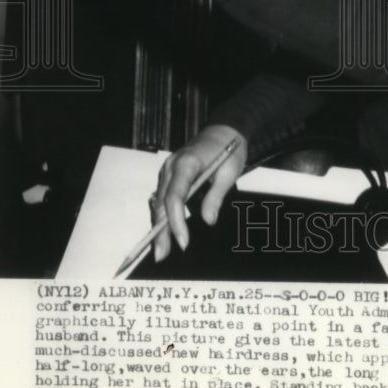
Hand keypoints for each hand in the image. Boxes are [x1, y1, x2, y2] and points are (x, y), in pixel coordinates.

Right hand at [151, 124, 247, 261]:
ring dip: (159, 226)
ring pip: (158, 202)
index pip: (175, 197)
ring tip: (161, 251)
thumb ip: (216, 196)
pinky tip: (164, 233)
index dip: (176, 221)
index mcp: (186, 163)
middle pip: (161, 203)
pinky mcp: (170, 175)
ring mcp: (168, 170)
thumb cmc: (229, 150)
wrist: (224, 130)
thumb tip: (208, 221)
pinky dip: (163, 216)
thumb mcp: (229, 173)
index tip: (183, 242)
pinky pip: (163, 198)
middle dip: (160, 231)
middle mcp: (171, 167)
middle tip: (162, 256)